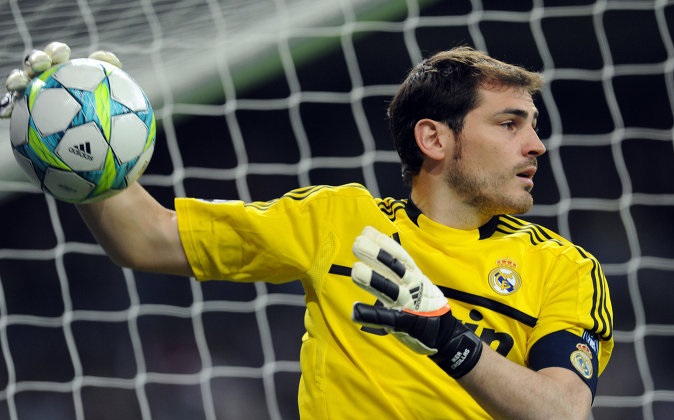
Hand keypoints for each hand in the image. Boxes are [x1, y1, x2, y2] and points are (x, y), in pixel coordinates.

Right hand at [1, 42, 121, 117]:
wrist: (88, 134)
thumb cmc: (99, 112)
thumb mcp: (108, 94)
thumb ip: (110, 77)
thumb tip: (113, 61)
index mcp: (63, 70)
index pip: (57, 54)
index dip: (57, 51)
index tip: (62, 55)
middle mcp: (44, 77)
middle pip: (35, 63)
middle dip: (35, 60)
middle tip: (41, 64)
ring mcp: (31, 91)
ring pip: (19, 81)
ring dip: (16, 79)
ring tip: (16, 84)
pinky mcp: (21, 109)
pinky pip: (10, 106)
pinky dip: (5, 107)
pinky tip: (4, 114)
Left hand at [351, 226, 482, 378]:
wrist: (447, 336)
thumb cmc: (425, 306)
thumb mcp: (415, 283)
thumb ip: (395, 268)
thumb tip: (375, 245)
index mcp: (414, 277)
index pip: (400, 256)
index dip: (384, 243)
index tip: (367, 231)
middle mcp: (412, 287)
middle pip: (394, 268)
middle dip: (377, 255)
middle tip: (358, 243)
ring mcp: (409, 305)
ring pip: (391, 290)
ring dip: (374, 280)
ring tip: (356, 270)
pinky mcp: (405, 324)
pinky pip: (387, 319)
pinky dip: (371, 315)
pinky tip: (355, 311)